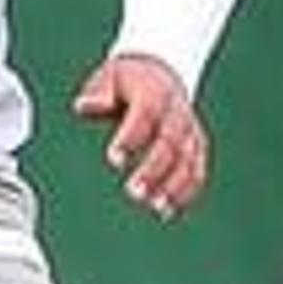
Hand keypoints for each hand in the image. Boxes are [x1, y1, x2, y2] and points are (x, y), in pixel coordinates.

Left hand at [71, 52, 207, 220]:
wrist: (163, 73)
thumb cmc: (130, 80)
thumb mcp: (110, 76)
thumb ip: (98, 93)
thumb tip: (85, 106)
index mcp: (154, 92)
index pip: (145, 114)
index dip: (131, 137)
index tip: (114, 159)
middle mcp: (176, 112)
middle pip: (170, 142)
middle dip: (154, 169)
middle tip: (134, 192)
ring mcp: (189, 130)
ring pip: (188, 159)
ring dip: (174, 185)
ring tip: (157, 207)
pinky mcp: (196, 146)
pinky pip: (197, 169)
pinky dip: (187, 191)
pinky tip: (169, 210)